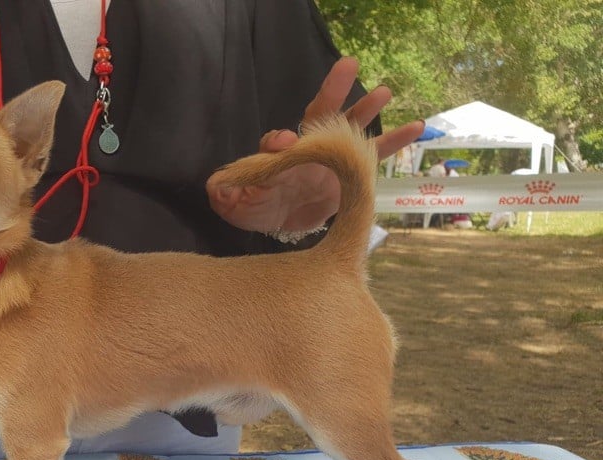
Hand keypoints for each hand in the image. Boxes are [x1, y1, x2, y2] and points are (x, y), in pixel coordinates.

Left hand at [206, 57, 424, 234]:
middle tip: (347, 65)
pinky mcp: (352, 173)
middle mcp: (307, 147)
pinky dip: (395, 141)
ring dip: (367, 111)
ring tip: (384, 92)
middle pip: (320, 114)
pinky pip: (376, 155)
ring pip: (352, 128)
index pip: (278, 140)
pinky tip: (416, 126)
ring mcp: (332, 156)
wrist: (281, 222)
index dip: (280, 139)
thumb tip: (217, 186)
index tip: (284, 142)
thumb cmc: (256, 206)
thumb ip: (225, 193)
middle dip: (333, 90)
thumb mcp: (234, 203)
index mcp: (278, 154)